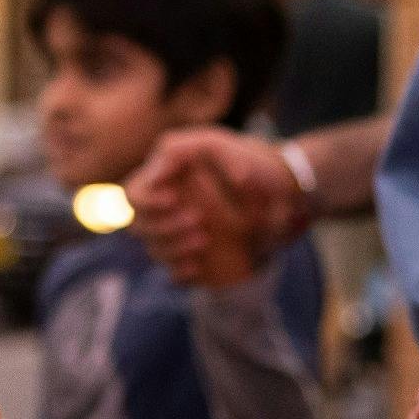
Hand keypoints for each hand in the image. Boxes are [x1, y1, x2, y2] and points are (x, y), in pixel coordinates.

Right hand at [130, 129, 304, 291]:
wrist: (285, 194)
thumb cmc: (250, 163)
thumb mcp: (220, 144)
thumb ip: (184, 148)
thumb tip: (159, 174)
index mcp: (165, 180)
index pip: (133, 195)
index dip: (146, 201)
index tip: (173, 200)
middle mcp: (167, 209)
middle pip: (138, 226)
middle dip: (163, 226)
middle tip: (198, 220)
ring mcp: (179, 236)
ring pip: (154, 250)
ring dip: (173, 248)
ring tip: (204, 240)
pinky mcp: (194, 258)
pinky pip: (173, 274)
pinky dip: (181, 272)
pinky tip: (199, 265)